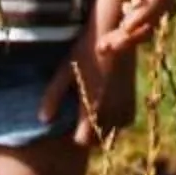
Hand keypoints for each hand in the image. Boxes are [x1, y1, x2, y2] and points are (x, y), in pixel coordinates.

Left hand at [27, 0, 175, 47]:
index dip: (151, 8)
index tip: (126, 26)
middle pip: (161, 1)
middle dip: (141, 27)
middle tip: (108, 46)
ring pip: (150, 8)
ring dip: (133, 31)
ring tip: (104, 48)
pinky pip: (135, 7)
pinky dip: (125, 24)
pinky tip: (105, 39)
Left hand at [56, 23, 138, 149]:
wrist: (115, 32)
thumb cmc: (85, 51)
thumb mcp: (65, 71)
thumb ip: (53, 97)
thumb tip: (43, 120)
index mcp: (92, 107)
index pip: (82, 141)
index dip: (74, 134)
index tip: (70, 121)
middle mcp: (112, 112)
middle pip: (97, 140)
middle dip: (88, 133)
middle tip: (81, 113)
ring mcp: (125, 108)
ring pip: (111, 133)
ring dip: (103, 127)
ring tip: (94, 107)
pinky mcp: (133, 102)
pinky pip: (123, 123)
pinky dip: (116, 119)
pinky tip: (107, 104)